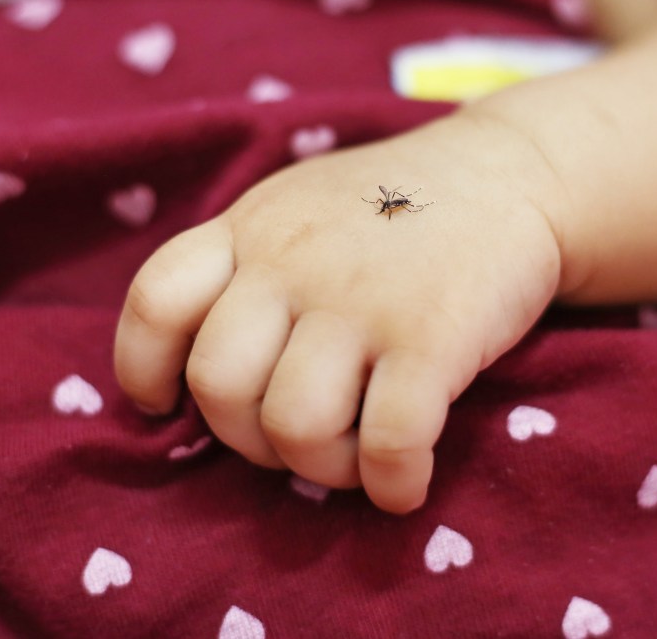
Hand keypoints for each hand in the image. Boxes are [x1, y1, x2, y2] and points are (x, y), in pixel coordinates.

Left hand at [114, 114, 562, 512]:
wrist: (512, 172)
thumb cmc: (395, 206)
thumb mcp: (299, 206)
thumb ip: (245, 267)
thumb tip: (193, 371)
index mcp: (251, 228)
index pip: (155, 301)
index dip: (144, 370)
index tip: (168, 405)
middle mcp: (292, 261)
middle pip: (219, 387)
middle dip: (247, 439)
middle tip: (297, 433)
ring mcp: (360, 299)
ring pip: (293, 427)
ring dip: (321, 468)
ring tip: (355, 456)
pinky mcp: (432, 336)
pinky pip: (388, 444)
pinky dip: (390, 485)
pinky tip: (403, 483)